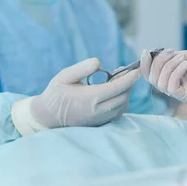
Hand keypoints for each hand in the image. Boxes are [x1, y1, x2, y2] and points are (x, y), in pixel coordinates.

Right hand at [12, 58, 139, 134]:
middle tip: (125, 71)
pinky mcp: (99, 123)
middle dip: (129, 83)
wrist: (47, 116)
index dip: (130, 77)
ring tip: (118, 79)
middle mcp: (97, 111)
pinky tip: (115, 91)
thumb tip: (98, 62)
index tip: (139, 69)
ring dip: (125, 92)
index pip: (117, 87)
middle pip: (124, 96)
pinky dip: (121, 101)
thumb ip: (81, 68)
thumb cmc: (55, 94)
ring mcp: (99, 119)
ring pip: (122, 105)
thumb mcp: (64, 76)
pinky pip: (117, 112)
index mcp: (90, 98)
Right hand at [140, 49, 186, 110]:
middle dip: (158, 63)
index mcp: (170, 80)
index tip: (146, 51)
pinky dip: (175, 72)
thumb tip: (151, 54)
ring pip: (161, 83)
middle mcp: (173, 89)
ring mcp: (180, 95)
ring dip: (168, 66)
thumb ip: (167, 58)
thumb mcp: (182, 57)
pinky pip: (172, 86)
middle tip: (170, 52)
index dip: (145, 64)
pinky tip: (184, 64)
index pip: (150, 75)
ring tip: (181, 58)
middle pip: (153, 79)